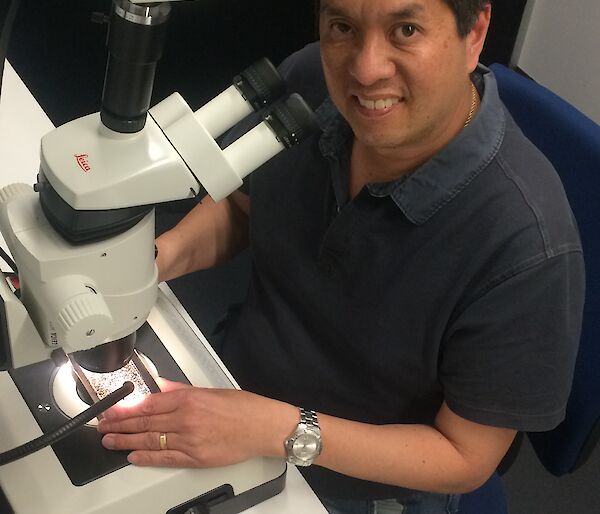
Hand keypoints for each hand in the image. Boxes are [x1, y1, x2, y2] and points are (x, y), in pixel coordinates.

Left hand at [97, 378, 296, 467]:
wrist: (263, 427)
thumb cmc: (243, 408)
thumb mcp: (211, 390)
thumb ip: (182, 389)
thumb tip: (160, 387)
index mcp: (189, 398)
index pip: (148, 403)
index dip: (126, 408)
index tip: (112, 410)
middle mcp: (185, 419)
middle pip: (144, 422)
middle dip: (119, 424)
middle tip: (103, 426)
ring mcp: (189, 440)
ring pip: (149, 441)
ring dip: (126, 442)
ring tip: (110, 441)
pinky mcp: (195, 458)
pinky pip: (164, 458)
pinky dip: (146, 458)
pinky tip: (133, 457)